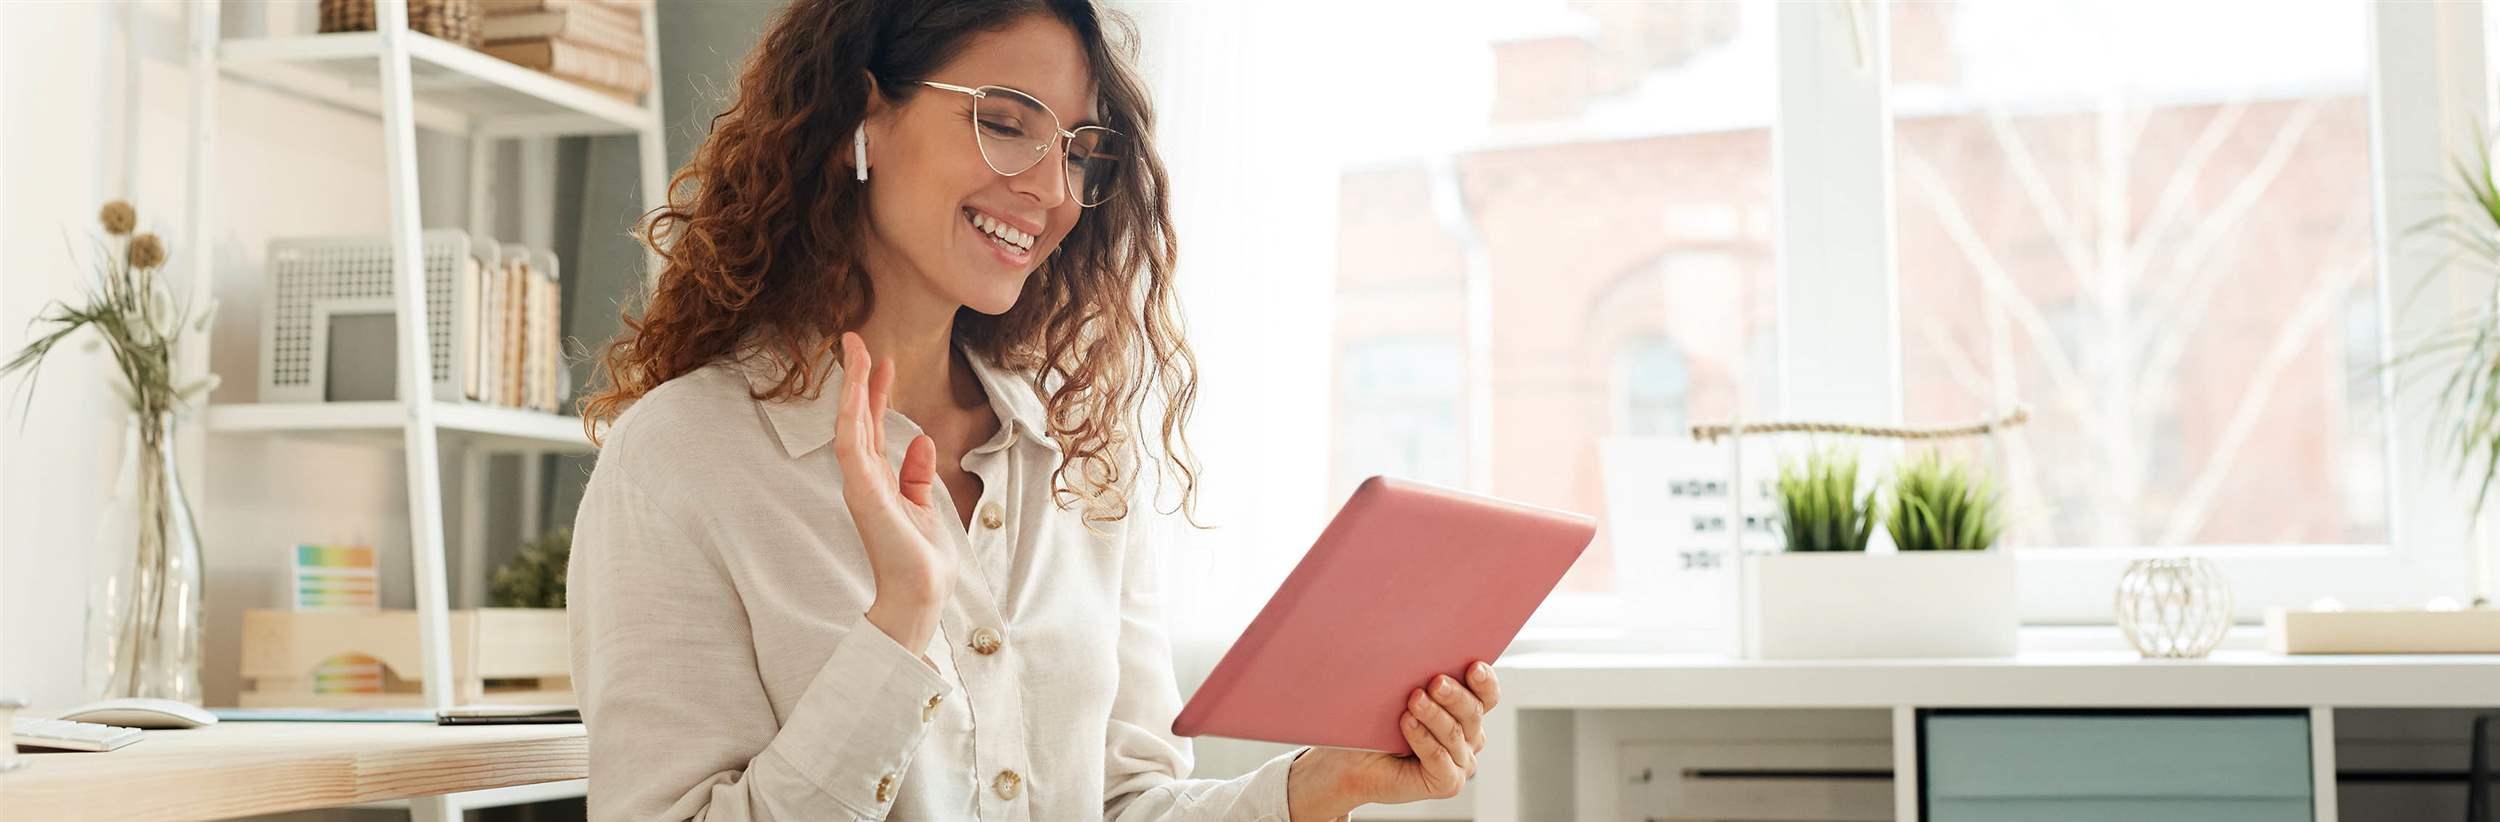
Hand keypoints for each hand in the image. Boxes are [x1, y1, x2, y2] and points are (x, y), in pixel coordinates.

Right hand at [832, 332, 953, 613]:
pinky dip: (851, 417)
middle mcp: (864, 478)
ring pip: (848, 424)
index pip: (872, 425)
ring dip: (851, 387)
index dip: (874, 390)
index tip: (880, 357)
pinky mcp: (862, 494)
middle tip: (856, 338)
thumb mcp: (923, 505)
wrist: (922, 593)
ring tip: (855, 351)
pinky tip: (854, 391)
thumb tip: (921, 439)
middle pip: (856, 417)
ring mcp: (859, 485)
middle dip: (856, 377)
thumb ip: (917, 473)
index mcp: (879, 479)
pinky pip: (850, 447)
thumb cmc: (921, 558)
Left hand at [1286, 661, 1501, 819]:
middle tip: (1435, 682)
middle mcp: (1469, 736)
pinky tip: (1408, 723)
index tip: (1474, 666)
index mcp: (1464, 710)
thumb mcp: (1397, 692)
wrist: (1350, 761)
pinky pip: (1440, 759)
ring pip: (1455, 733)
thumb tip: (1414, 641)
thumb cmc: (1374, 724)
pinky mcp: (1447, 782)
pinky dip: (1424, 739)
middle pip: (1473, 711)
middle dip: (1454, 694)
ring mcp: (1460, 761)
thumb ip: (1415, 675)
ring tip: (1414, 700)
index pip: (1487, 694)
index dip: (1485, 681)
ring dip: (1434, 714)